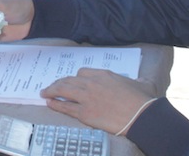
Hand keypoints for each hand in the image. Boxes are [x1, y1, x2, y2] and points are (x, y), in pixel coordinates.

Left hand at [40, 69, 158, 135]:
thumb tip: (141, 80)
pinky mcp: (85, 113)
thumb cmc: (143, 100)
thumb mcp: (140, 83)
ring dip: (51, 91)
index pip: (81, 72)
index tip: (72, 80)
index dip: (75, 77)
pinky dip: (55, 103)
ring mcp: (86, 98)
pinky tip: (49, 102)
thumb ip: (137, 80)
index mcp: (102, 74)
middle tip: (52, 86)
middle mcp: (91, 83)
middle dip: (58, 82)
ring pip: (63, 90)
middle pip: (68, 80)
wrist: (142, 116)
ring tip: (44, 92)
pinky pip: (65, 106)